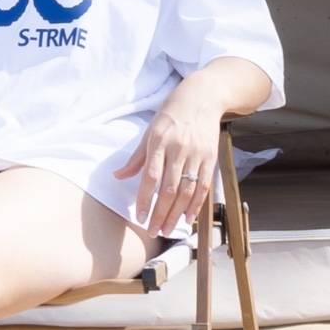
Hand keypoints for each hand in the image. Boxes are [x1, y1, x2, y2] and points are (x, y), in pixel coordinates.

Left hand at [116, 96, 219, 238]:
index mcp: (159, 141)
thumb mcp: (150, 131)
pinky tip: (188, 218)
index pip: (150, 177)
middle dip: (160, 213)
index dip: (145, 200)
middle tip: (153, 232)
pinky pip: (203, 186)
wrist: (202, 97)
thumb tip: (118, 176)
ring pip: (186, 191)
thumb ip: (136, 157)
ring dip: (176, 214)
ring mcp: (196, 153)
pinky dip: (196, 204)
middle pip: (169, 189)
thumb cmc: (171, 115)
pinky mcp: (211, 157)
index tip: (140, 217)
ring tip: (167, 230)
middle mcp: (178, 148)